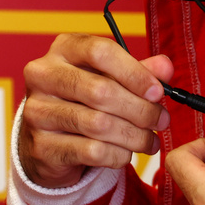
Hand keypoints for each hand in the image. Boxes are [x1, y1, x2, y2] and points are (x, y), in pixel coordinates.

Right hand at [19, 33, 173, 187]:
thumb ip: (139, 71)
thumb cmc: (84, 100)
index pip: (100, 52)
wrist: (49, 139)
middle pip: (101, 91)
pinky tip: (127, 153)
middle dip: (140, 109)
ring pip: (98, 124)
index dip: (134, 73)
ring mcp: (38, 111)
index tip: (158, 92)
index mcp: (63, 49)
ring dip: (134, 135)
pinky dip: (118, 154)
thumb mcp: (111, 78)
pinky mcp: (42, 146)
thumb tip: (165, 67)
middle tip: (162, 120)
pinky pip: (91, 151)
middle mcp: (44, 76)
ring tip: (150, 140)